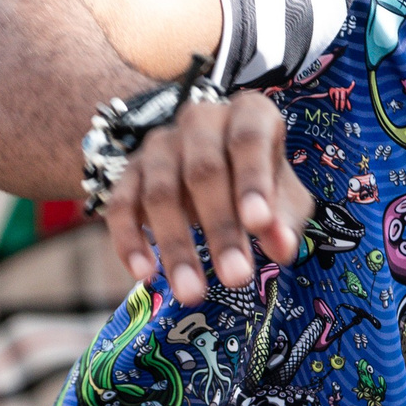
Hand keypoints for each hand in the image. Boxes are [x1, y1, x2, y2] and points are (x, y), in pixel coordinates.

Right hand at [100, 89, 315, 304]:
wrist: (216, 170)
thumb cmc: (258, 185)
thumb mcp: (284, 200)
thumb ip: (284, 221)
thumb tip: (282, 248)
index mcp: (248, 113)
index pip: (248, 140)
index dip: (253, 181)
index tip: (259, 224)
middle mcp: (200, 120)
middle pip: (203, 170)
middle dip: (220, 227)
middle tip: (236, 278)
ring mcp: (160, 144)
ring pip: (160, 192)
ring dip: (176, 245)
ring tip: (192, 293)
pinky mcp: (129, 172)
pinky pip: (120, 205)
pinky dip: (129, 240)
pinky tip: (144, 273)